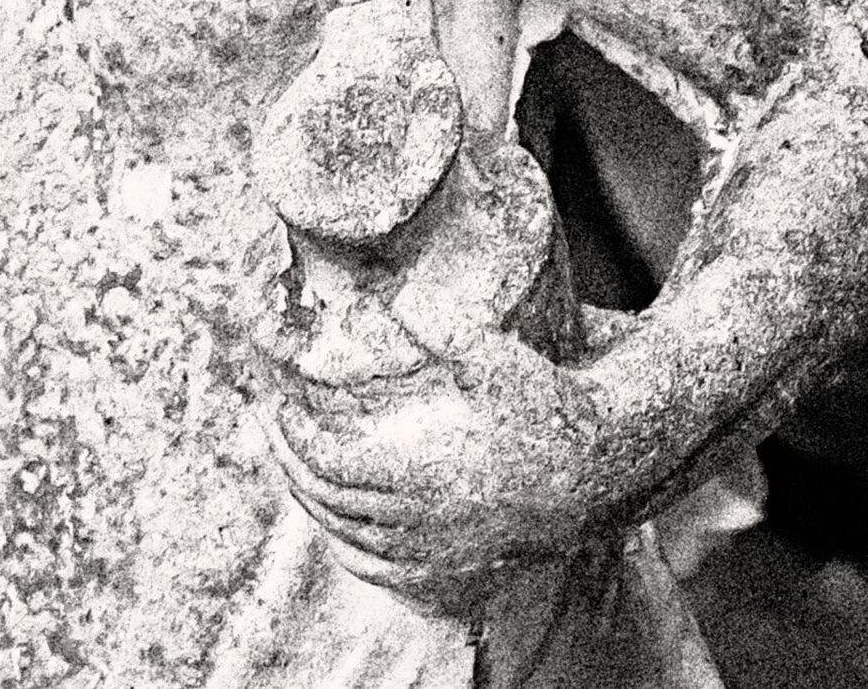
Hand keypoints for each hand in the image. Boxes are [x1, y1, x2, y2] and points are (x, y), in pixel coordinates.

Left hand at [261, 324, 624, 606]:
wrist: (599, 470)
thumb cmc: (541, 402)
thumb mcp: (486, 353)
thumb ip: (430, 329)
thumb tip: (378, 296)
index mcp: (412, 466)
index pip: (320, 454)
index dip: (287, 427)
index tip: (271, 398)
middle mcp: (412, 517)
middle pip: (321, 495)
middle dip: (286, 457)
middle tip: (268, 422)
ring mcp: (428, 551)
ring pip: (342, 533)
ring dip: (310, 498)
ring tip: (292, 462)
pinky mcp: (446, 572)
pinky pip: (374, 568)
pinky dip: (343, 543)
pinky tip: (336, 521)